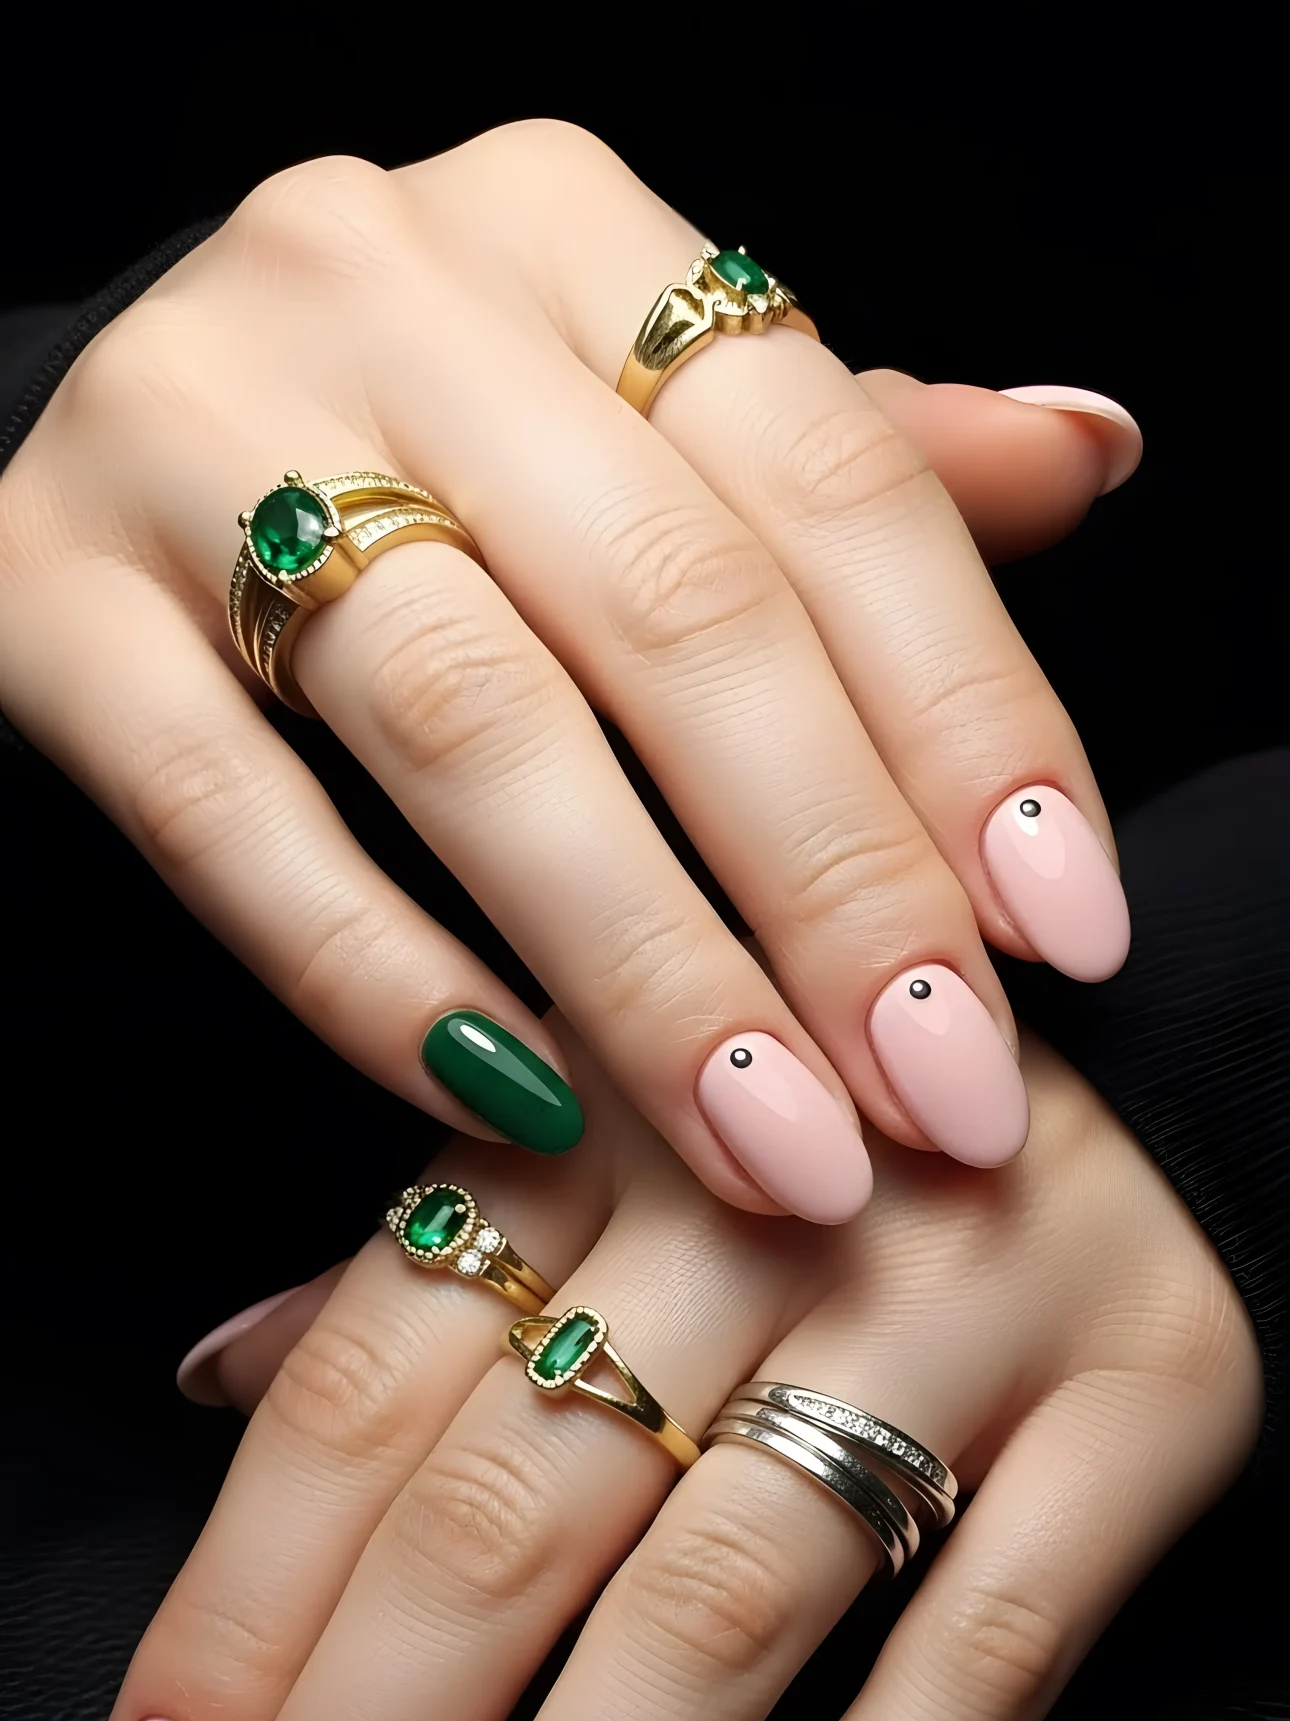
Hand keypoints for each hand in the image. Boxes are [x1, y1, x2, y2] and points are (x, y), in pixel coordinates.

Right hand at [0, 124, 1139, 1217]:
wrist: (122, 456)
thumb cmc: (428, 465)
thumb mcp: (642, 425)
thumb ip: (849, 462)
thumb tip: (1089, 454)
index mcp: (571, 228)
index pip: (831, 480)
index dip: (968, 722)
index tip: (1059, 936)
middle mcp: (381, 284)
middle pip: (671, 607)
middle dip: (832, 883)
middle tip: (938, 1094)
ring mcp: (187, 432)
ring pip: (470, 720)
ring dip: (647, 963)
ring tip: (771, 1144)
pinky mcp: (40, 597)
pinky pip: (228, 813)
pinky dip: (379, 974)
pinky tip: (514, 1105)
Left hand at [78, 1029, 1257, 1720]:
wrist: (1174, 1058)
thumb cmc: (839, 1113)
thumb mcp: (616, 1121)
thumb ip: (431, 1253)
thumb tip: (220, 1381)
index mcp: (596, 1110)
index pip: (361, 1402)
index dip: (231, 1636)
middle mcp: (769, 1192)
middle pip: (504, 1525)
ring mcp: (972, 1294)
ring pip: (714, 1608)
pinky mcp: (1153, 1396)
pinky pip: (984, 1648)